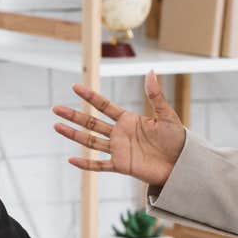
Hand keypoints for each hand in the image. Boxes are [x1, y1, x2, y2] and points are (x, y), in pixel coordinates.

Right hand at [52, 71, 186, 187]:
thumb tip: (150, 71)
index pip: (104, 106)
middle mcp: (120, 133)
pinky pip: (100, 165)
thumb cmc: (177, 139)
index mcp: (128, 119)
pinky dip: (86, 164)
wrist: (181, 164)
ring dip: (73, 134)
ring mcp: (119, 150)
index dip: (90, 96)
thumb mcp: (167, 115)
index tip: (76, 86)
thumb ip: (155, 96)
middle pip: (91, 123)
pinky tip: (71, 160)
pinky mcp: (122, 165)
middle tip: (56, 108)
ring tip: (56, 126)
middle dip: (74, 115)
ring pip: (90, 141)